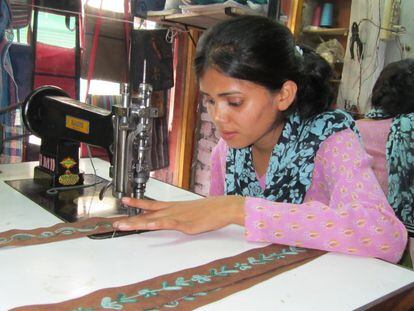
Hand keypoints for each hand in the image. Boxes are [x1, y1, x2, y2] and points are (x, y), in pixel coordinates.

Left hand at [113, 195, 244, 233]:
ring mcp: (177, 216)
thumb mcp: (192, 212)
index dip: (137, 204)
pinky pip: (168, 224)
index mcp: (173, 207)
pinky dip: (156, 224)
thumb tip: (175, 219)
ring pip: (152, 219)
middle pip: (147, 214)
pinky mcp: (184, 223)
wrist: (223, 207)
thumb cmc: (210, 210)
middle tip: (113, 221)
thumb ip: (181, 216)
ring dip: (136, 223)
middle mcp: (172, 210)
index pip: (151, 205)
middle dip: (130, 218)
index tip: (124, 201)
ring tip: (121, 225)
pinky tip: (147, 225)